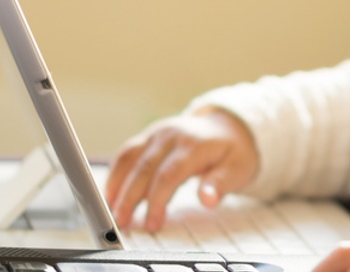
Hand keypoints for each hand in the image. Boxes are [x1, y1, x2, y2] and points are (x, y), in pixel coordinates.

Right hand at [104, 106, 258, 230]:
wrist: (226, 125)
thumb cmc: (231, 151)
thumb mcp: (238, 169)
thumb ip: (221, 184)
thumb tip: (208, 200)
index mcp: (193, 144)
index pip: (169, 174)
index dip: (157, 200)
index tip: (152, 223)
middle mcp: (171, 135)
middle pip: (143, 167)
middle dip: (129, 197)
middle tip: (122, 223)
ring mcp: (156, 133)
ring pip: (129, 157)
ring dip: (116, 185)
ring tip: (110, 212)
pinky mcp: (147, 136)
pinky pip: (126, 153)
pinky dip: (115, 174)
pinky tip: (111, 194)